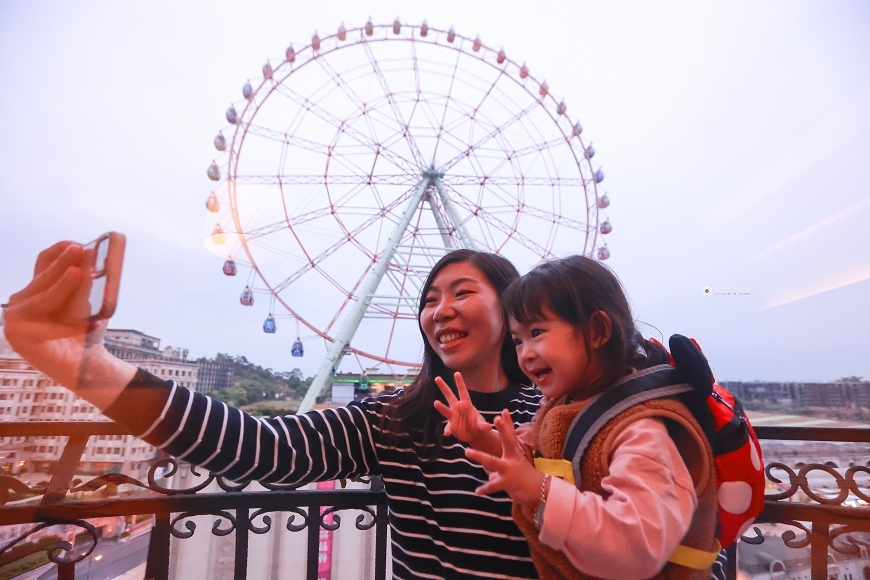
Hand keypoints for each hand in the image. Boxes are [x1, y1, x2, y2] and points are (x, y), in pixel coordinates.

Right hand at [3, 241, 134, 406]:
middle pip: (42, 274)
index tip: (77, 244)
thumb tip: (87, 254)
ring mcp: (16, 314)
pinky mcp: (16, 330)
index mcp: (38, 289)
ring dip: (64, 281)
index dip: (58, 251)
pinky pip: (44, 312)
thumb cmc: (83, 333)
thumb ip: (83, 282)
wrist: (82, 364)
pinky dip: (63, 303)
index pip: (43, 262)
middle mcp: (24, 298)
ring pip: (44, 291)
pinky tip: (81, 304)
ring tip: (80, 273)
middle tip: (79, 249)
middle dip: (62, 261)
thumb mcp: (84, 303)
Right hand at [434, 372, 491, 443]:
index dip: (460, 383)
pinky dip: (447, 430)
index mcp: (466, 404)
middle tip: (437, 378)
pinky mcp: (451, 426)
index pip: (462, 391)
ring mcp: (453, 416)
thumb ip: (483, 425)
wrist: (474, 436)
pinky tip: (447, 433)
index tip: (456, 373)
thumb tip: (488, 427)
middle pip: (449, 395)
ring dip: (441, 407)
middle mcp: (457, 408)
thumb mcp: (482, 425)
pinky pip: (448, 427)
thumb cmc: (478, 426)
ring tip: (436, 402)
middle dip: (443, 387)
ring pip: (445, 410)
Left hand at [465, 409, 543, 506]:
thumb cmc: (526, 478)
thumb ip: (500, 470)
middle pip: (507, 441)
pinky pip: (493, 485)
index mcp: (514, 453)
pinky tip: (477, 490)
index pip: (511, 436)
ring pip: (492, 461)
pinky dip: (485, 488)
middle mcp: (512, 459)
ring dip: (480, 456)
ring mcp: (509, 469)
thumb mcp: (516, 468)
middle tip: (496, 419)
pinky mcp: (507, 482)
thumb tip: (490, 475)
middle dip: (503, 430)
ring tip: (467, 451)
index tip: (504, 411)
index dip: (508, 424)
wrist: (540, 491)